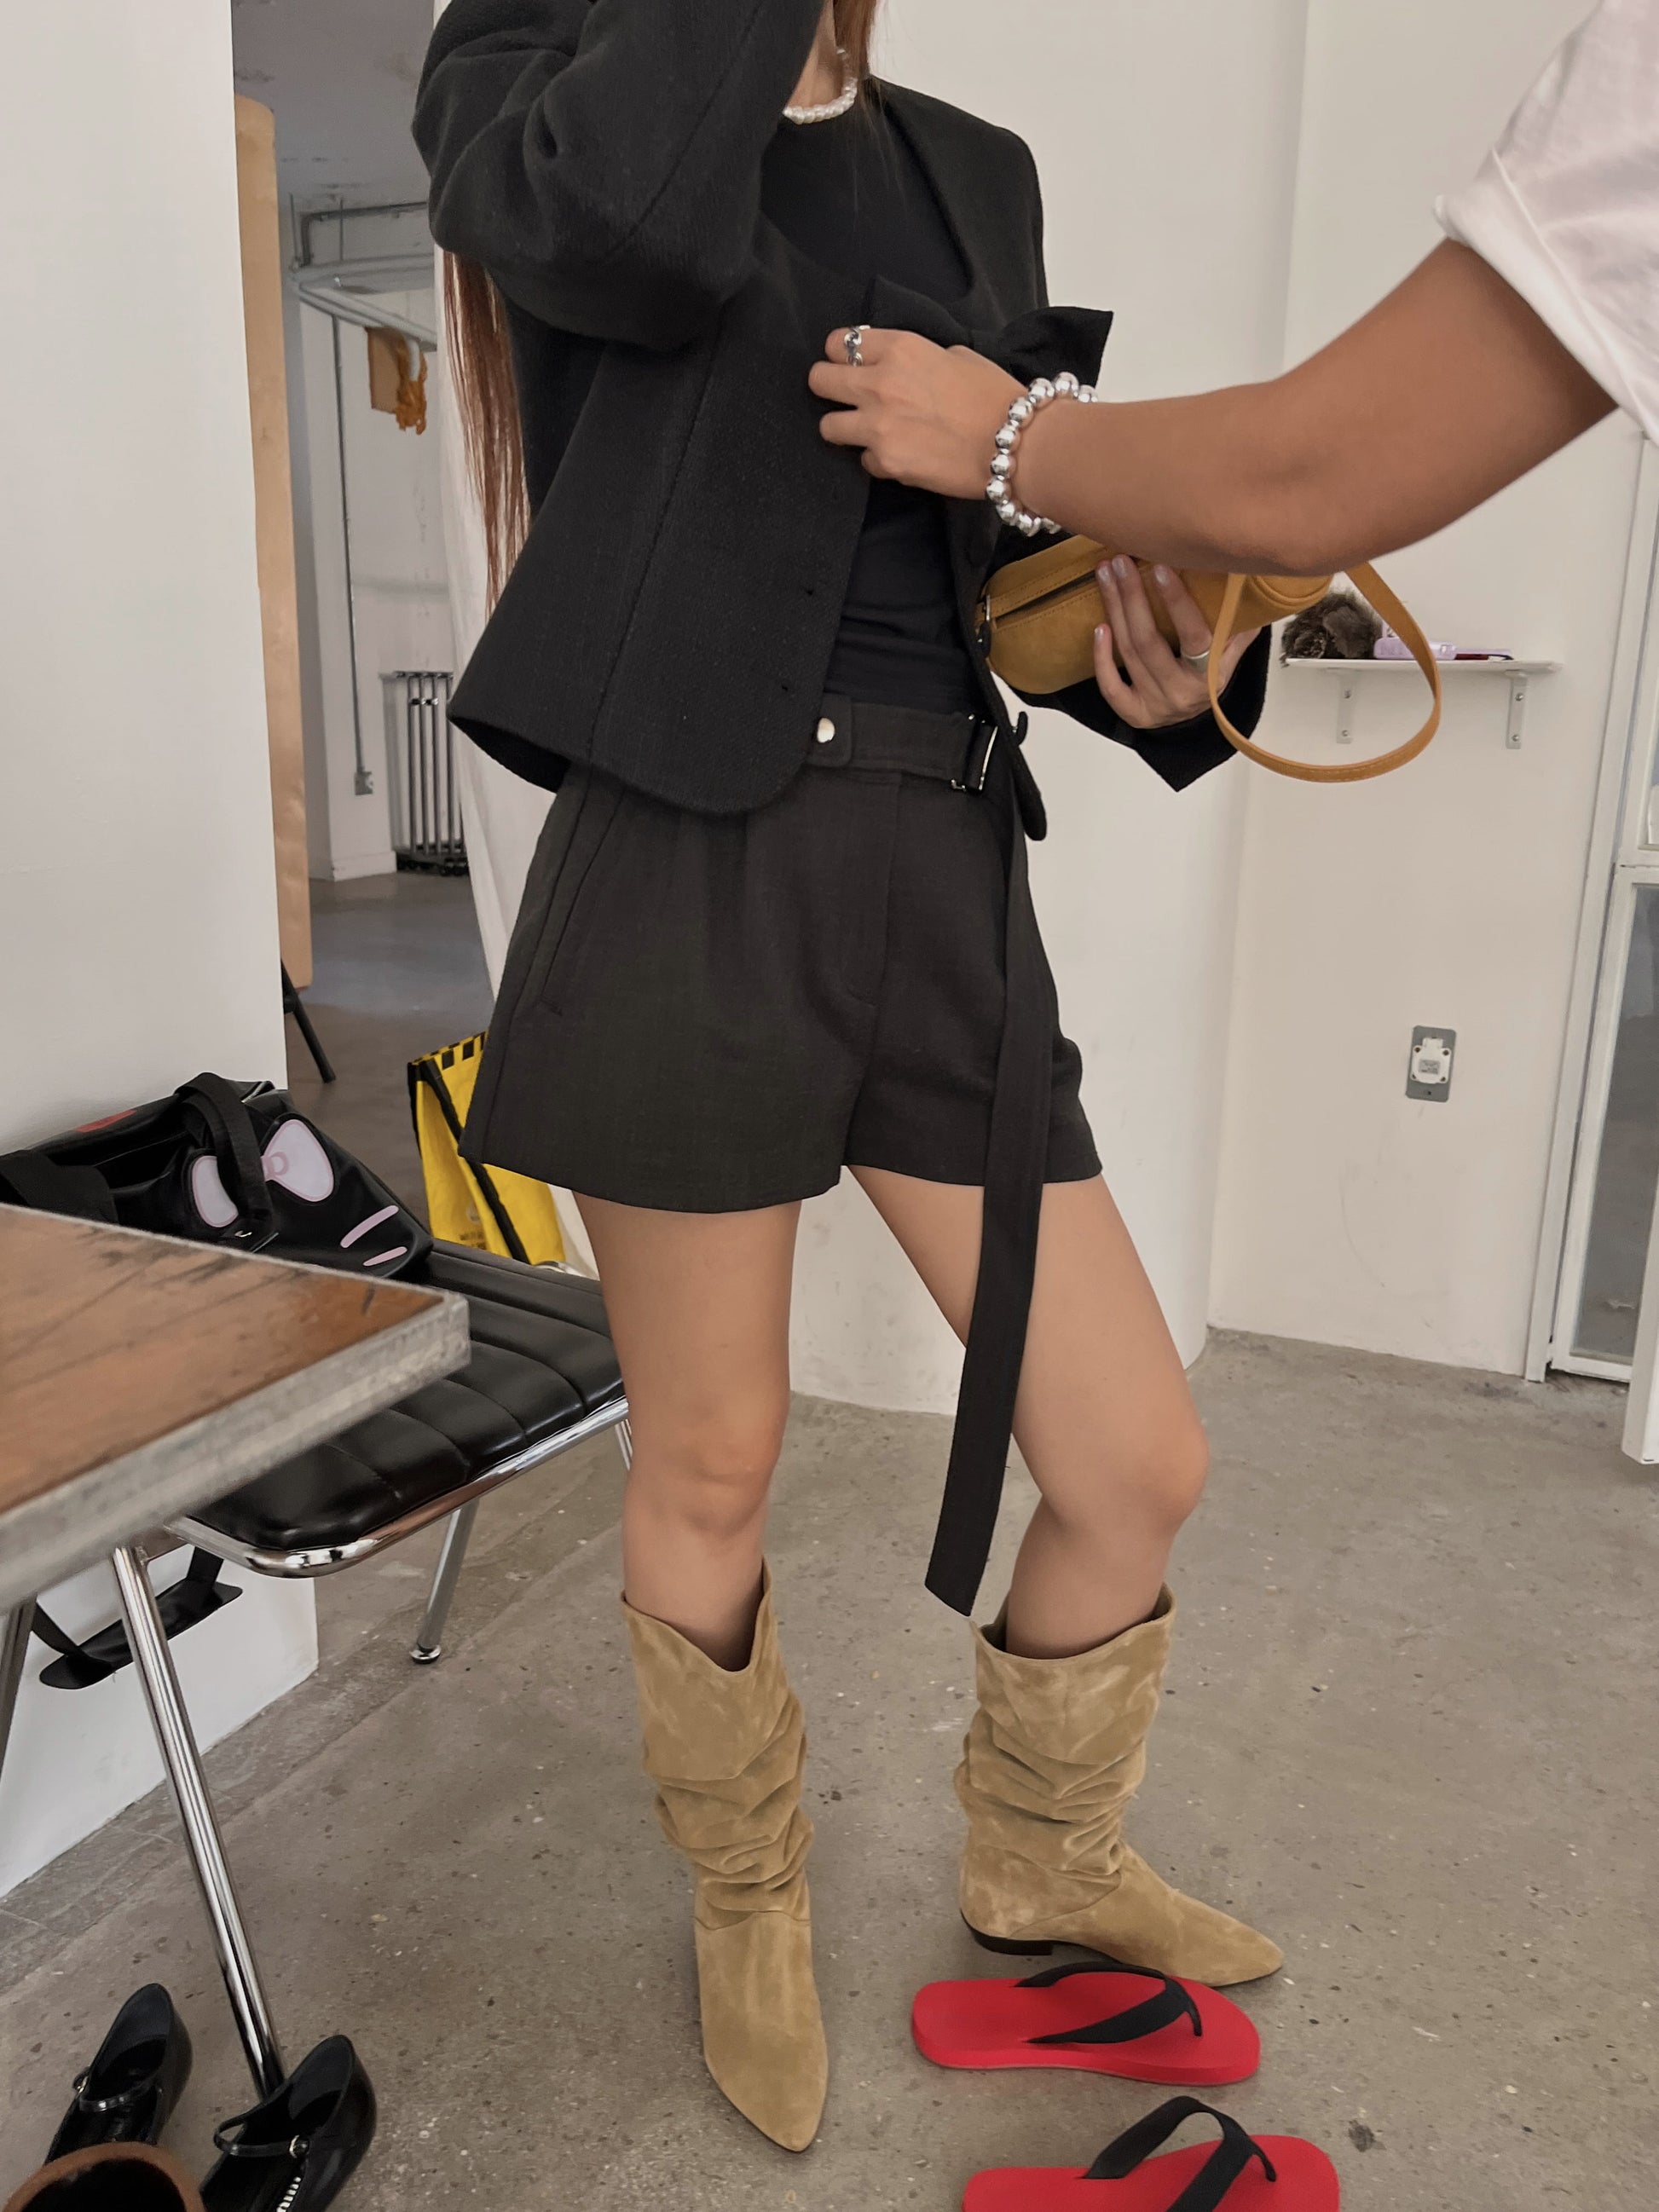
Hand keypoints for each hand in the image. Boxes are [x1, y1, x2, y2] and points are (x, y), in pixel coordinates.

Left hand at [809, 328, 1021, 498]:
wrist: (1017, 445)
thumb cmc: (996, 398)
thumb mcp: (958, 356)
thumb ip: (919, 358)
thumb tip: (902, 368)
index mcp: (899, 348)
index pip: (839, 343)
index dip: (841, 356)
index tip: (849, 366)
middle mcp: (880, 383)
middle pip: (819, 380)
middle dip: (828, 388)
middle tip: (845, 398)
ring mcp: (878, 426)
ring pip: (828, 427)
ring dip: (844, 429)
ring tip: (868, 433)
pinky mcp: (886, 463)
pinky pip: (864, 461)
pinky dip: (878, 460)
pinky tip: (902, 456)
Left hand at [1093, 556, 1260, 729]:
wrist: (1192, 719)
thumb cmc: (1209, 676)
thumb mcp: (1230, 652)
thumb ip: (1237, 622)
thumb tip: (1243, 577)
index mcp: (1209, 674)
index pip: (1193, 635)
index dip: (1176, 602)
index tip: (1160, 567)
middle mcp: (1180, 691)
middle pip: (1148, 641)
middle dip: (1132, 597)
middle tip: (1121, 562)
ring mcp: (1154, 703)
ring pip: (1128, 653)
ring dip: (1114, 609)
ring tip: (1106, 575)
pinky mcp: (1133, 713)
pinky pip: (1110, 687)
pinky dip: (1102, 657)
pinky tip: (1099, 626)